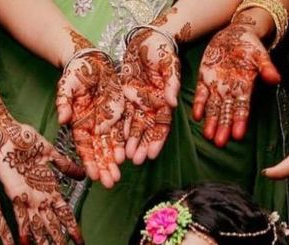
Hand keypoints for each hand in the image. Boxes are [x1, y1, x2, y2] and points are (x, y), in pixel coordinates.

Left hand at [0, 88, 84, 244]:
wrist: (2, 131)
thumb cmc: (24, 138)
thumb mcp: (49, 152)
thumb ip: (65, 165)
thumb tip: (84, 174)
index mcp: (50, 189)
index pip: (65, 215)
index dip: (73, 230)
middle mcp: (40, 198)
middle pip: (54, 228)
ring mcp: (27, 198)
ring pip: (38, 228)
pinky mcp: (14, 194)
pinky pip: (20, 217)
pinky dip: (23, 232)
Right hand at [57, 43, 124, 187]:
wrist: (92, 60)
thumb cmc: (76, 73)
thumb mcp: (67, 85)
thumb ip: (64, 101)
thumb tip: (62, 119)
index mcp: (80, 124)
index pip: (84, 147)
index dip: (89, 161)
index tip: (93, 175)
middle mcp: (93, 128)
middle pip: (99, 152)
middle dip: (104, 168)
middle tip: (110, 183)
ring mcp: (107, 124)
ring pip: (111, 147)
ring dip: (114, 163)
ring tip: (117, 177)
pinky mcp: (119, 116)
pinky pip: (123, 134)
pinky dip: (125, 146)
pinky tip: (128, 159)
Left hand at [121, 26, 179, 165]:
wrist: (146, 38)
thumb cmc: (161, 49)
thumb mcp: (169, 63)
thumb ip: (172, 82)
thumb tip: (172, 102)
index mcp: (164, 101)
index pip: (162, 126)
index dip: (157, 141)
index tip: (152, 154)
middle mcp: (152, 106)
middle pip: (147, 131)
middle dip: (142, 146)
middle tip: (136, 161)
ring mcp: (139, 103)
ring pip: (135, 127)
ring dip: (131, 143)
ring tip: (125, 157)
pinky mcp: (127, 98)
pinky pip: (123, 116)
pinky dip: (120, 129)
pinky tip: (116, 141)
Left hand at [193, 19, 279, 147]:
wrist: (234, 34)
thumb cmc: (250, 46)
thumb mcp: (260, 54)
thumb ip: (266, 67)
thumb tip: (276, 79)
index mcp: (244, 89)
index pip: (242, 109)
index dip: (240, 122)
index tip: (238, 135)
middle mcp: (230, 93)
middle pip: (226, 114)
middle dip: (224, 128)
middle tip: (220, 143)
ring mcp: (216, 88)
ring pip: (213, 109)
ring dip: (211, 123)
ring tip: (208, 137)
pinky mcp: (204, 81)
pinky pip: (201, 95)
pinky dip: (199, 105)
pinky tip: (196, 116)